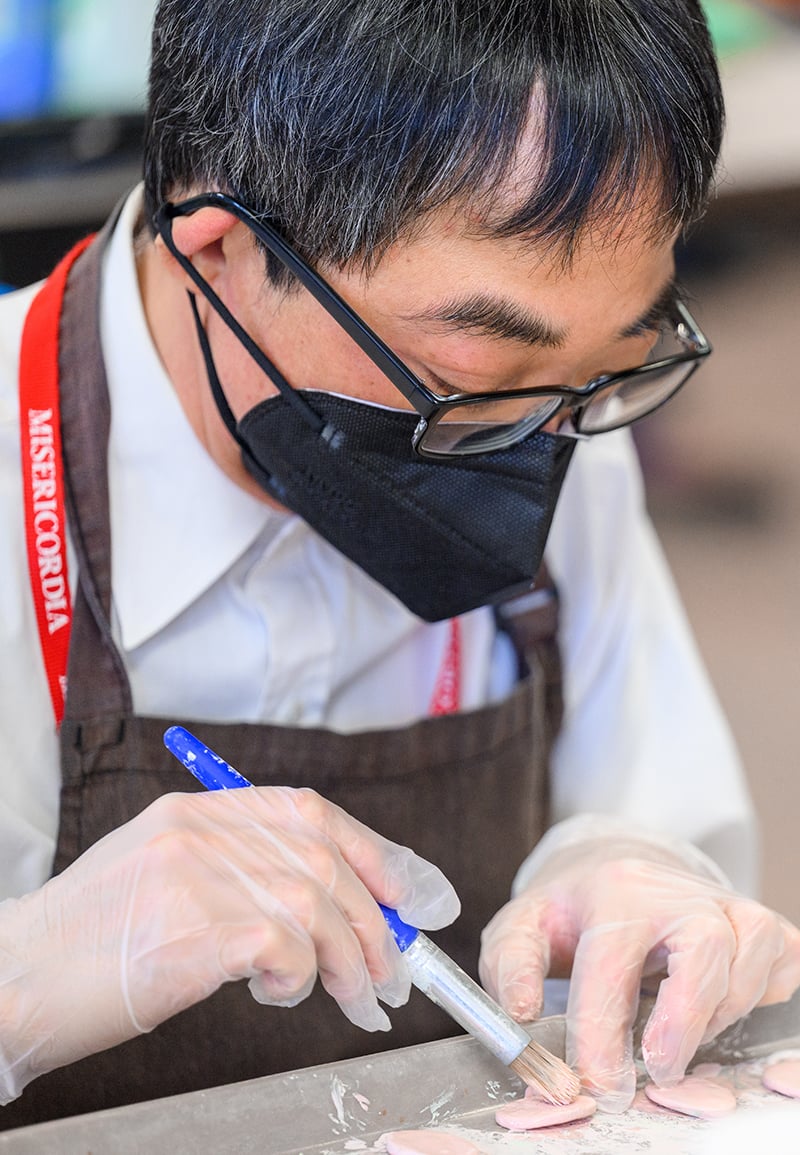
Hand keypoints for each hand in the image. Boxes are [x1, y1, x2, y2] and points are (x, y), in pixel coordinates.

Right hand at [0, 787, 458, 1103]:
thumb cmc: (91, 941)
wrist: (14, 979)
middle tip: (387, 971)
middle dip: (372, 920)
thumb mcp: (162, 874)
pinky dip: (301, 975)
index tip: (407, 894)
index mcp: (196, 811)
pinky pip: (283, 945)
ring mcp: (192, 877)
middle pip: (323, 859)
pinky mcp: (188, 932)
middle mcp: (198, 832)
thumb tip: (334, 900)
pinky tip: (280, 994)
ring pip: (313, 903)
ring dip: (348, 958)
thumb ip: (239, 869)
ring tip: (351, 996)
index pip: (310, 812)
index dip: (372, 851)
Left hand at [479, 825, 799, 1111]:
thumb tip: (523, 1013)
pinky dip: (763, 992)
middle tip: (660, 1069)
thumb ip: (510, 968)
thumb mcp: (520, 927)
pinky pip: (783, 960)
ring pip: (751, 954)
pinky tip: (721, 1005)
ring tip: (677, 1035)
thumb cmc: (568, 911)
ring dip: (720, 1011)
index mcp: (613, 890)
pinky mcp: (757, 921)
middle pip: (705, 945)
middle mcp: (674, 890)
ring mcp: (723, 901)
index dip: (604, 1032)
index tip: (599, 1084)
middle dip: (686, 1018)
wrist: (612, 868)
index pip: (613, 963)